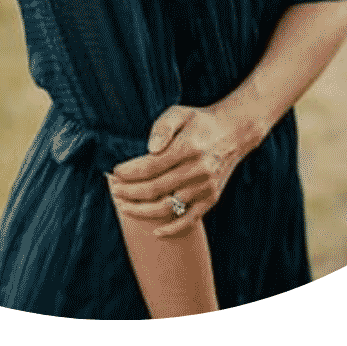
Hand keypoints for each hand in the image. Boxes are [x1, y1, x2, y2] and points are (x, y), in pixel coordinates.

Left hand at [106, 104, 256, 237]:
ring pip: (169, 207)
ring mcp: (205, 187)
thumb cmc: (199, 122)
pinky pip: (190, 219)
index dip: (130, 172)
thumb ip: (163, 127)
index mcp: (188, 147)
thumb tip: (150, 149)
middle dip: (130, 192)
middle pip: (156, 188)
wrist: (233, 132)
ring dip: (143, 210)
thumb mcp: (180, 113)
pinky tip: (155, 232)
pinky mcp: (211, 198)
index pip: (151, 166)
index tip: (115, 172)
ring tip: (123, 207)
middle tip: (114, 190)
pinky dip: (173, 229)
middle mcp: (198, 170)